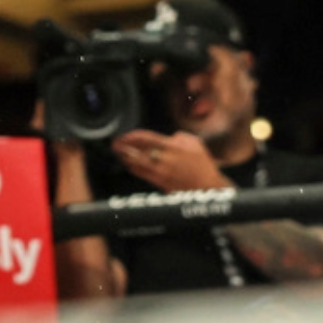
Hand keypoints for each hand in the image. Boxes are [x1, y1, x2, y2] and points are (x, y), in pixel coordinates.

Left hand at [111, 129, 230, 192]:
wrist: (208, 187)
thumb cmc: (202, 164)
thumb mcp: (195, 143)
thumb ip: (179, 136)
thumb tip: (169, 137)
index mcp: (172, 147)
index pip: (145, 138)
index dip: (131, 136)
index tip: (124, 135)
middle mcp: (164, 159)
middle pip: (137, 150)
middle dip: (123, 146)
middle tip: (115, 143)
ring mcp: (161, 172)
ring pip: (137, 163)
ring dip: (125, 157)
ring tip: (118, 153)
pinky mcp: (161, 182)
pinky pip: (143, 174)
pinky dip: (134, 169)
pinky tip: (128, 165)